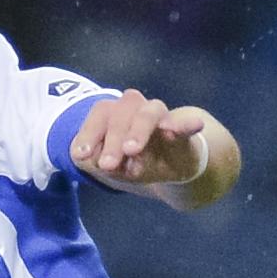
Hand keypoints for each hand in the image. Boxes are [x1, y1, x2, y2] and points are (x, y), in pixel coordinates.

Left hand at [70, 88, 211, 188]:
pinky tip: (194, 125)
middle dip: (112, 139)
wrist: (173, 165)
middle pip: (121, 113)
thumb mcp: (117, 167)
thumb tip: (104, 163)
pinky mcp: (183, 130)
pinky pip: (185, 124)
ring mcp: (161, 117)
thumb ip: (108, 164)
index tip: (81, 156)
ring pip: (148, 113)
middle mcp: (137, 110)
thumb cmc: (136, 162)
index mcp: (116, 115)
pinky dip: (187, 124)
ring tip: (132, 150)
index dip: (89, 133)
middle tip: (107, 165)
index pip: (101, 114)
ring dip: (138, 130)